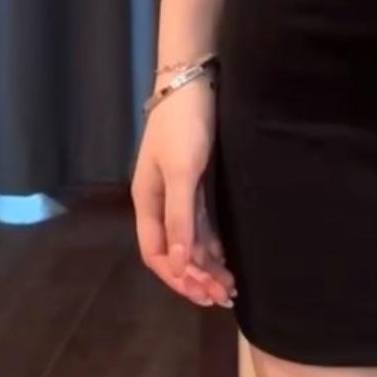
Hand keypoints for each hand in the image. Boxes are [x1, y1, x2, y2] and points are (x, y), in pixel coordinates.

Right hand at [131, 82, 237, 308]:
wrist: (192, 79)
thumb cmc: (183, 124)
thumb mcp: (182, 170)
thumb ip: (179, 216)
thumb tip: (178, 264)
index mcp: (147, 202)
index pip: (157, 254)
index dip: (177, 278)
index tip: (203, 295)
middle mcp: (159, 201)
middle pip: (173, 251)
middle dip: (195, 276)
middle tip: (224, 296)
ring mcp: (176, 190)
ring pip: (188, 238)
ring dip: (206, 263)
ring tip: (228, 285)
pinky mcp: (194, 178)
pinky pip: (199, 221)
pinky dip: (210, 241)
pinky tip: (224, 255)